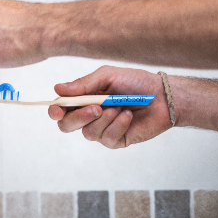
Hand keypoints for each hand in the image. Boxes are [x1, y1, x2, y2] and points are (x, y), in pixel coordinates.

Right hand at [48, 66, 171, 148]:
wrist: (162, 96)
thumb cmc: (135, 83)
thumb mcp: (108, 77)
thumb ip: (83, 85)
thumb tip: (58, 89)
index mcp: (84, 99)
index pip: (61, 109)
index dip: (55, 110)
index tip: (56, 109)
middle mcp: (90, 116)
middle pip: (67, 125)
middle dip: (79, 118)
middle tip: (96, 108)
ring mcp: (102, 130)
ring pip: (88, 133)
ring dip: (104, 120)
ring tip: (120, 107)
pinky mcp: (116, 140)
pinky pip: (107, 138)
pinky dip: (118, 125)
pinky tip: (128, 116)